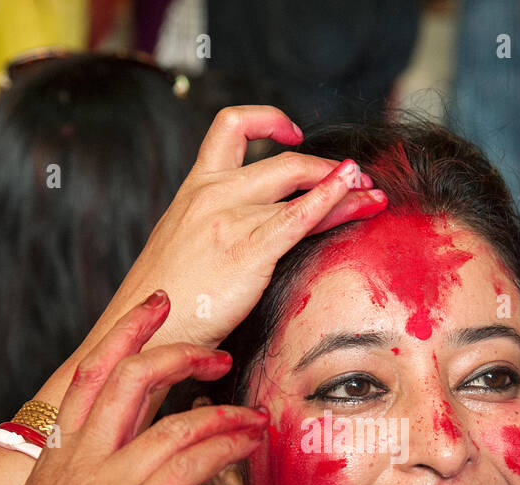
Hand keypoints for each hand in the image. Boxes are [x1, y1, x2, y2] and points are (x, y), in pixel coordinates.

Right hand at [0, 291, 268, 484]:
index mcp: (56, 453)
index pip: (91, 371)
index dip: (128, 331)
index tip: (158, 305)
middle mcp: (79, 458)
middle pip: (133, 376)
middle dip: (183, 353)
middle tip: (219, 352)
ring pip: (176, 423)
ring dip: (225, 414)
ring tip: (255, 418)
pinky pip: (191, 467)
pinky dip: (226, 448)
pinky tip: (248, 446)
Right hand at [95, 105, 386, 350]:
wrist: (146, 329)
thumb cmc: (166, 298)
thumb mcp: (185, 245)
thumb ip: (214, 226)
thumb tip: (246, 234)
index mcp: (194, 187)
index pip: (231, 125)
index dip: (268, 119)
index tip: (296, 135)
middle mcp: (213, 193)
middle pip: (283, 160)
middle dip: (327, 168)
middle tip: (357, 182)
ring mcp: (231, 218)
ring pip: (299, 184)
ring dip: (345, 188)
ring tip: (373, 194)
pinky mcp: (249, 249)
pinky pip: (301, 216)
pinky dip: (334, 201)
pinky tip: (358, 198)